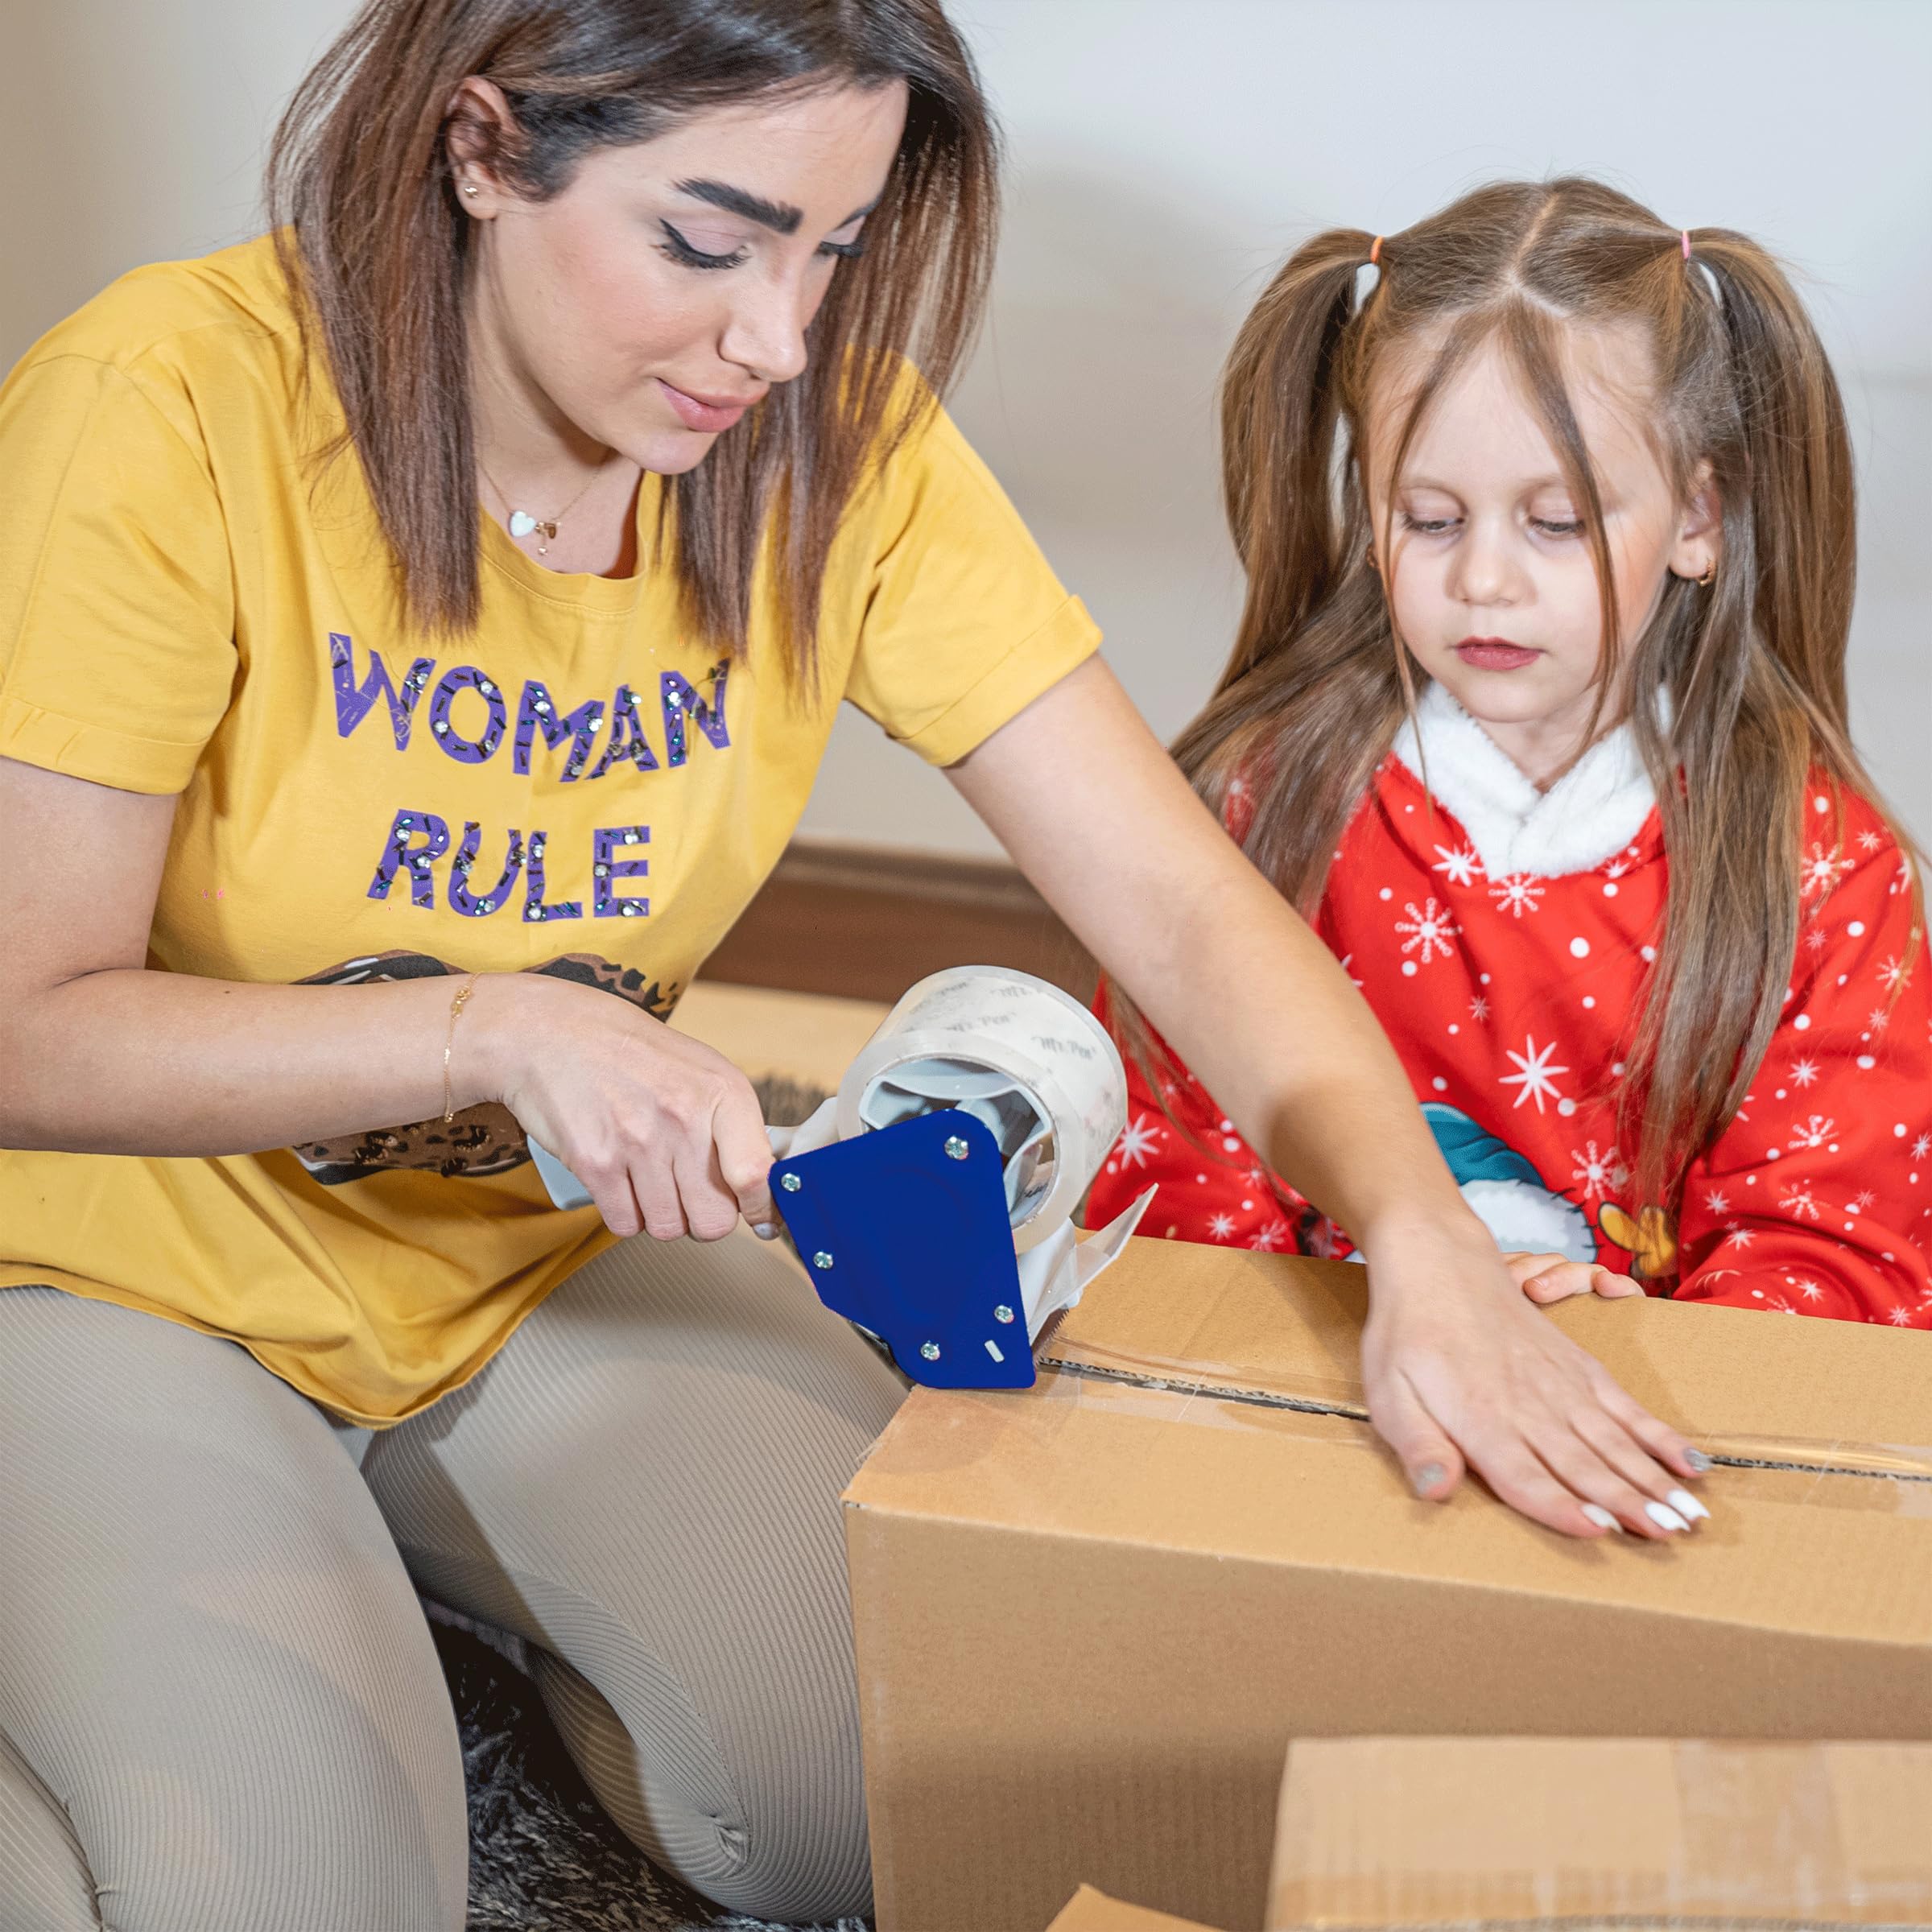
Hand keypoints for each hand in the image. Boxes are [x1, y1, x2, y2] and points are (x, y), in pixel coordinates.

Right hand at [464, 972, 773, 1241]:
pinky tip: (620, 1182)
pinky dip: (623, 1213)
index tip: (759, 1221)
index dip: (760, 1209)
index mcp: (722, 1091)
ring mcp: (639, 1141)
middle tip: (686, 1193)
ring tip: (646, 1176)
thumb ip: (734, 1126)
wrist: (552, 1032)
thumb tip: (760, 1187)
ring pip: (668, 1227)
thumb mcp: (701, 1071)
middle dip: (701, 1217)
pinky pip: (625, 1224)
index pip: (755, 1175)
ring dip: (658, 1214)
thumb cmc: (631, 1053)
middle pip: (713, 1220)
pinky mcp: (596, 1162)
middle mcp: (684, 1117)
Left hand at [1359, 1214, 1710, 1540]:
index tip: (1599, 1532)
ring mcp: (1561, 1385)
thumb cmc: (1408, 1335)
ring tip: (1692, 1515)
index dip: (1560, 1506)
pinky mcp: (1579, 1368)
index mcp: (1481, 1419)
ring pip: (1614, 1440)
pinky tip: (1692, 1462)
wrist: (1439, 1264)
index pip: (1525, 1475)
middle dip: (1628, 1503)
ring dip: (1654, 1479)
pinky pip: (1627, 1406)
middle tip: (1671, 1536)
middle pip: (1582, 1464)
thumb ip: (1417, 1444)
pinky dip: (1660, 1436)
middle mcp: (1529, 1407)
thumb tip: (1436, 1492)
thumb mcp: (1389, 1392)